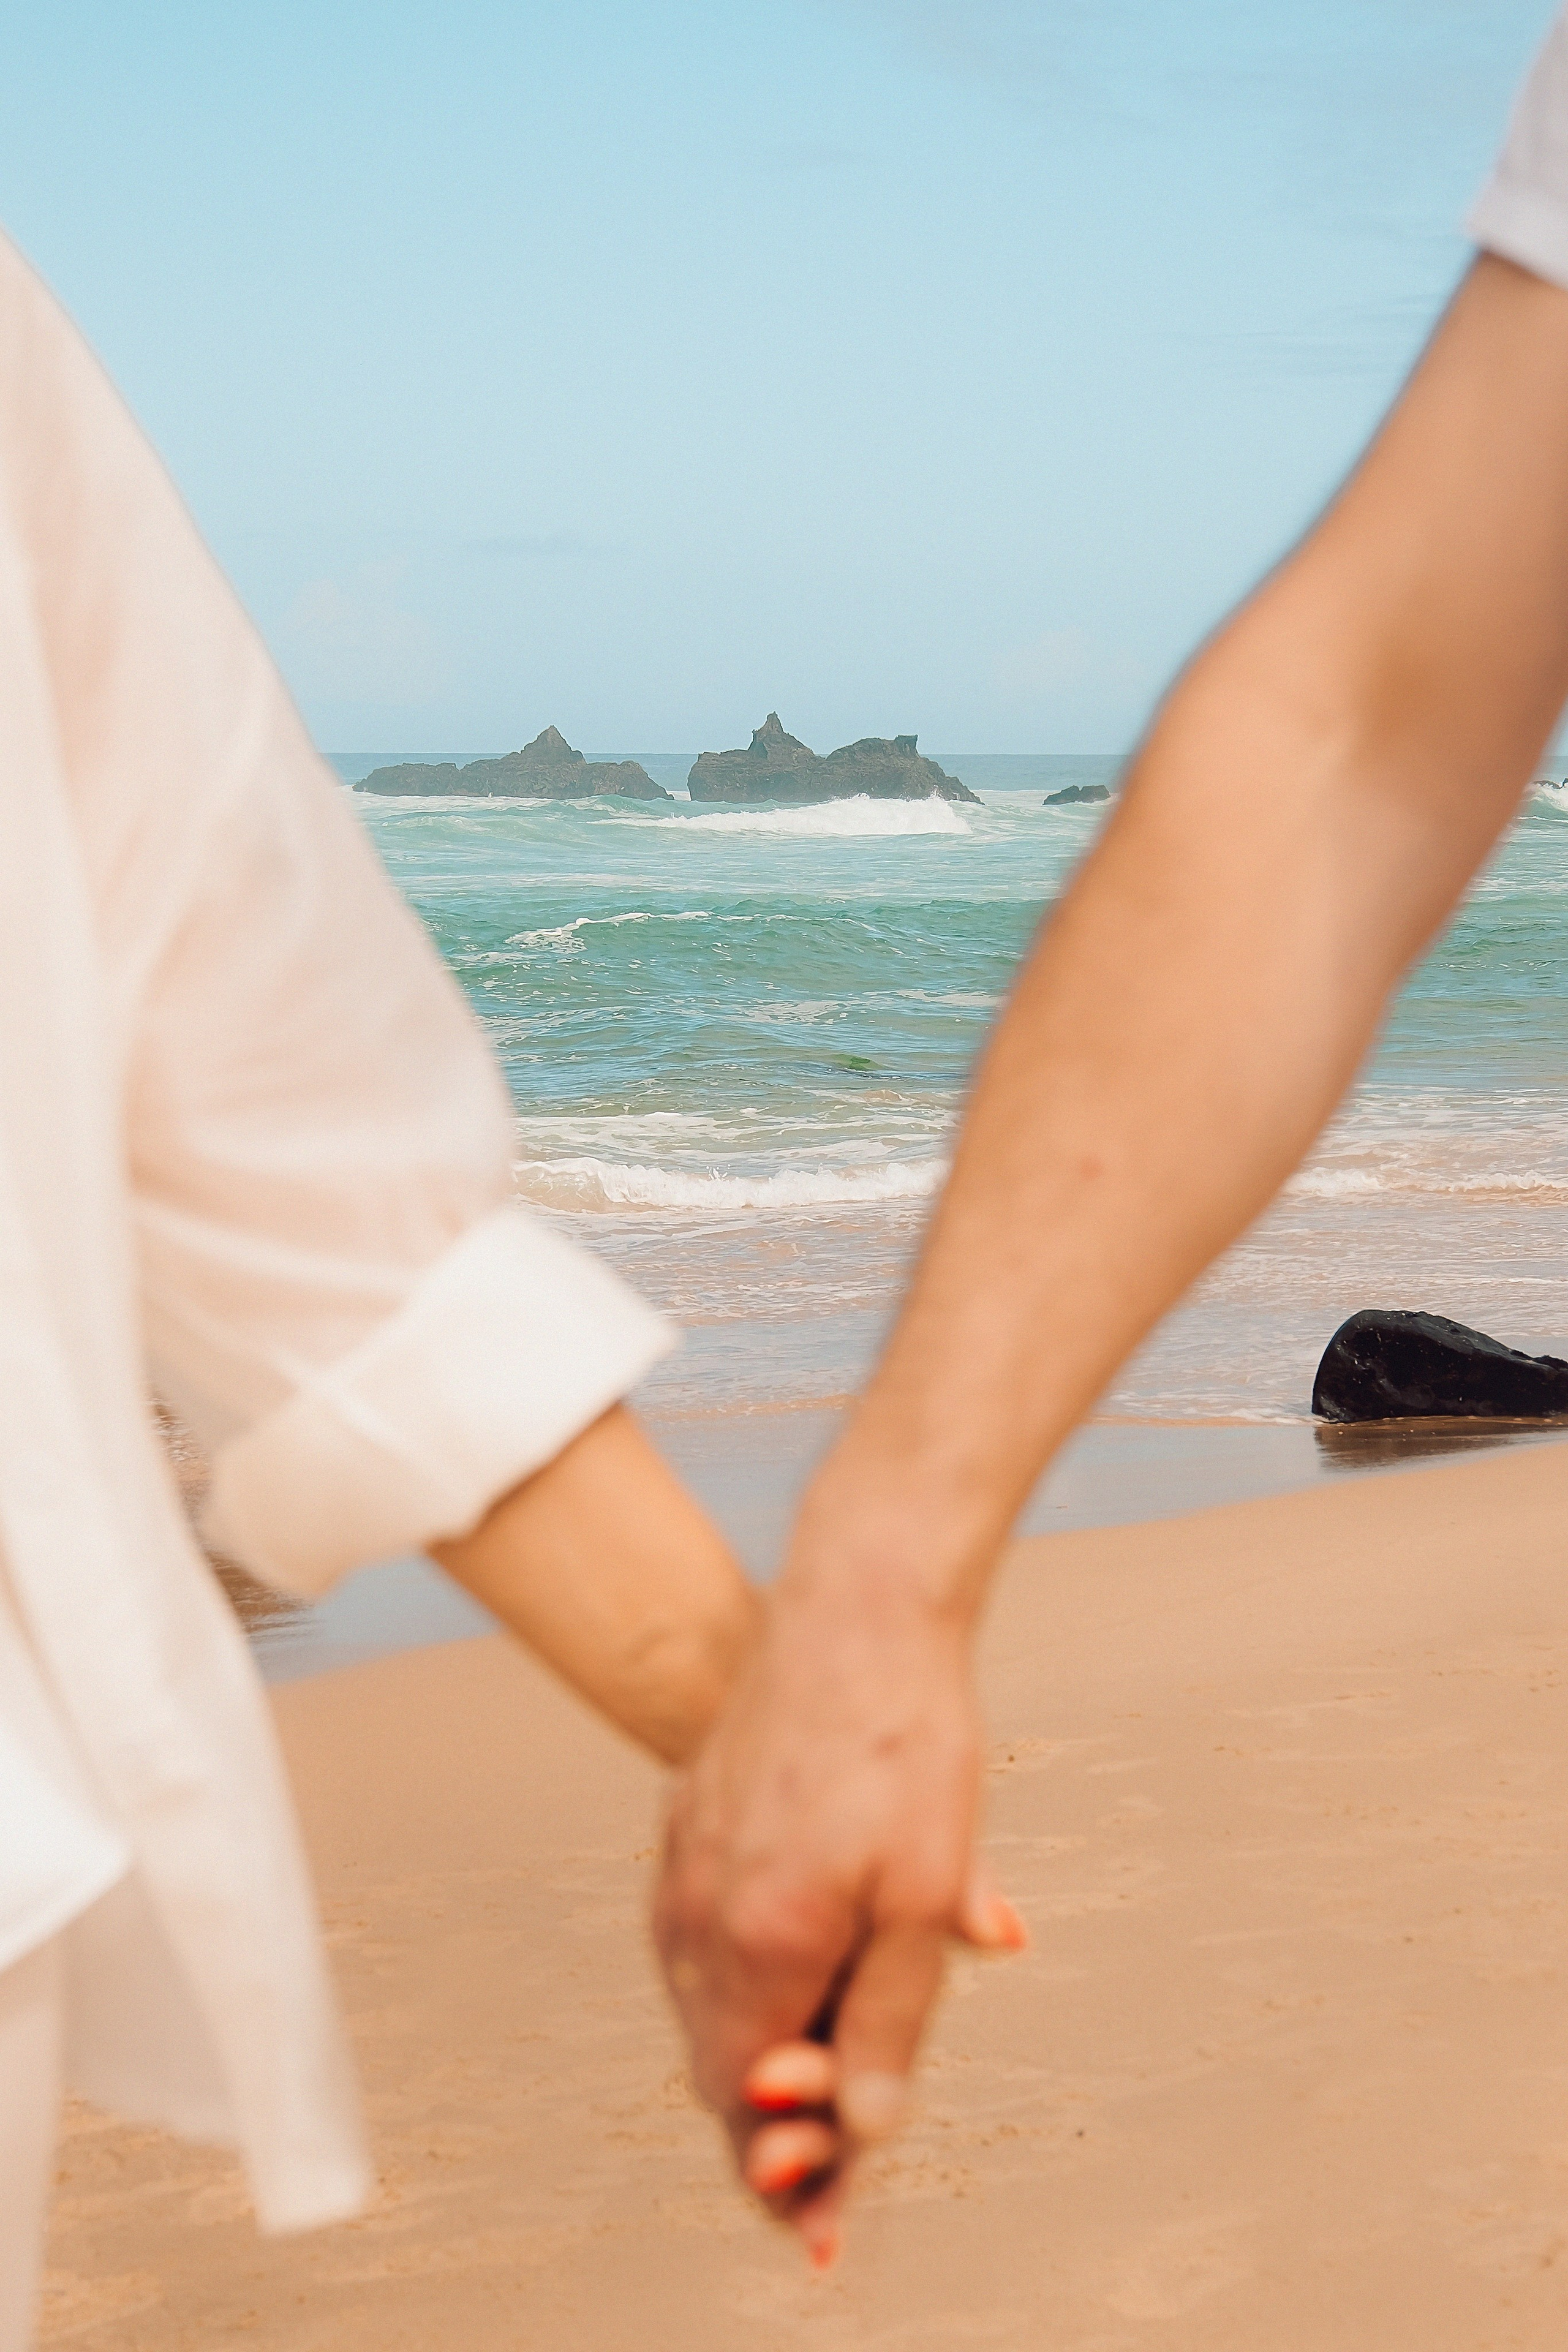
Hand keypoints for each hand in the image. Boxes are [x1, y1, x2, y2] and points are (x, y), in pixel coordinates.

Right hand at [653, 1558, 1023, 2263]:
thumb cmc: (903, 1745)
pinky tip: (802, 1971)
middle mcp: (696, 1914)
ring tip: (834, 2071)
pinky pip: (702, 1938)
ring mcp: (681, 1868)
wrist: (857, 1615)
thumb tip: (865, 2133)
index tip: (817, 2239)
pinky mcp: (685, 1828)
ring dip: (763, 2048)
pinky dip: (748, 1979)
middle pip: (720, 2067)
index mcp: (756, 1941)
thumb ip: (887, 2022)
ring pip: (707, 2004)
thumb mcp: (922, 1897)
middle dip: (776, 2124)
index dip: (786, 2180)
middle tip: (839, 2170)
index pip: (747, 2107)